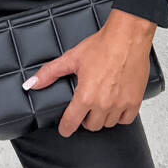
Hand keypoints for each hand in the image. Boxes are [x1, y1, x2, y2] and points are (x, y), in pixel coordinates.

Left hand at [22, 9, 156, 135]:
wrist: (128, 37)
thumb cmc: (103, 46)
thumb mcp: (72, 58)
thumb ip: (50, 73)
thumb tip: (32, 83)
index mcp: (86, 96)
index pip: (72, 122)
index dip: (66, 128)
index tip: (65, 129)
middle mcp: (103, 104)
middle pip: (91, 126)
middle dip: (85, 120)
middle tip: (84, 109)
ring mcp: (120, 104)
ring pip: (108, 124)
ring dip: (102, 117)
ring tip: (99, 105)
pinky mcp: (135, 101)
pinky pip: (126, 120)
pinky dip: (119, 116)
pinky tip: (115, 106)